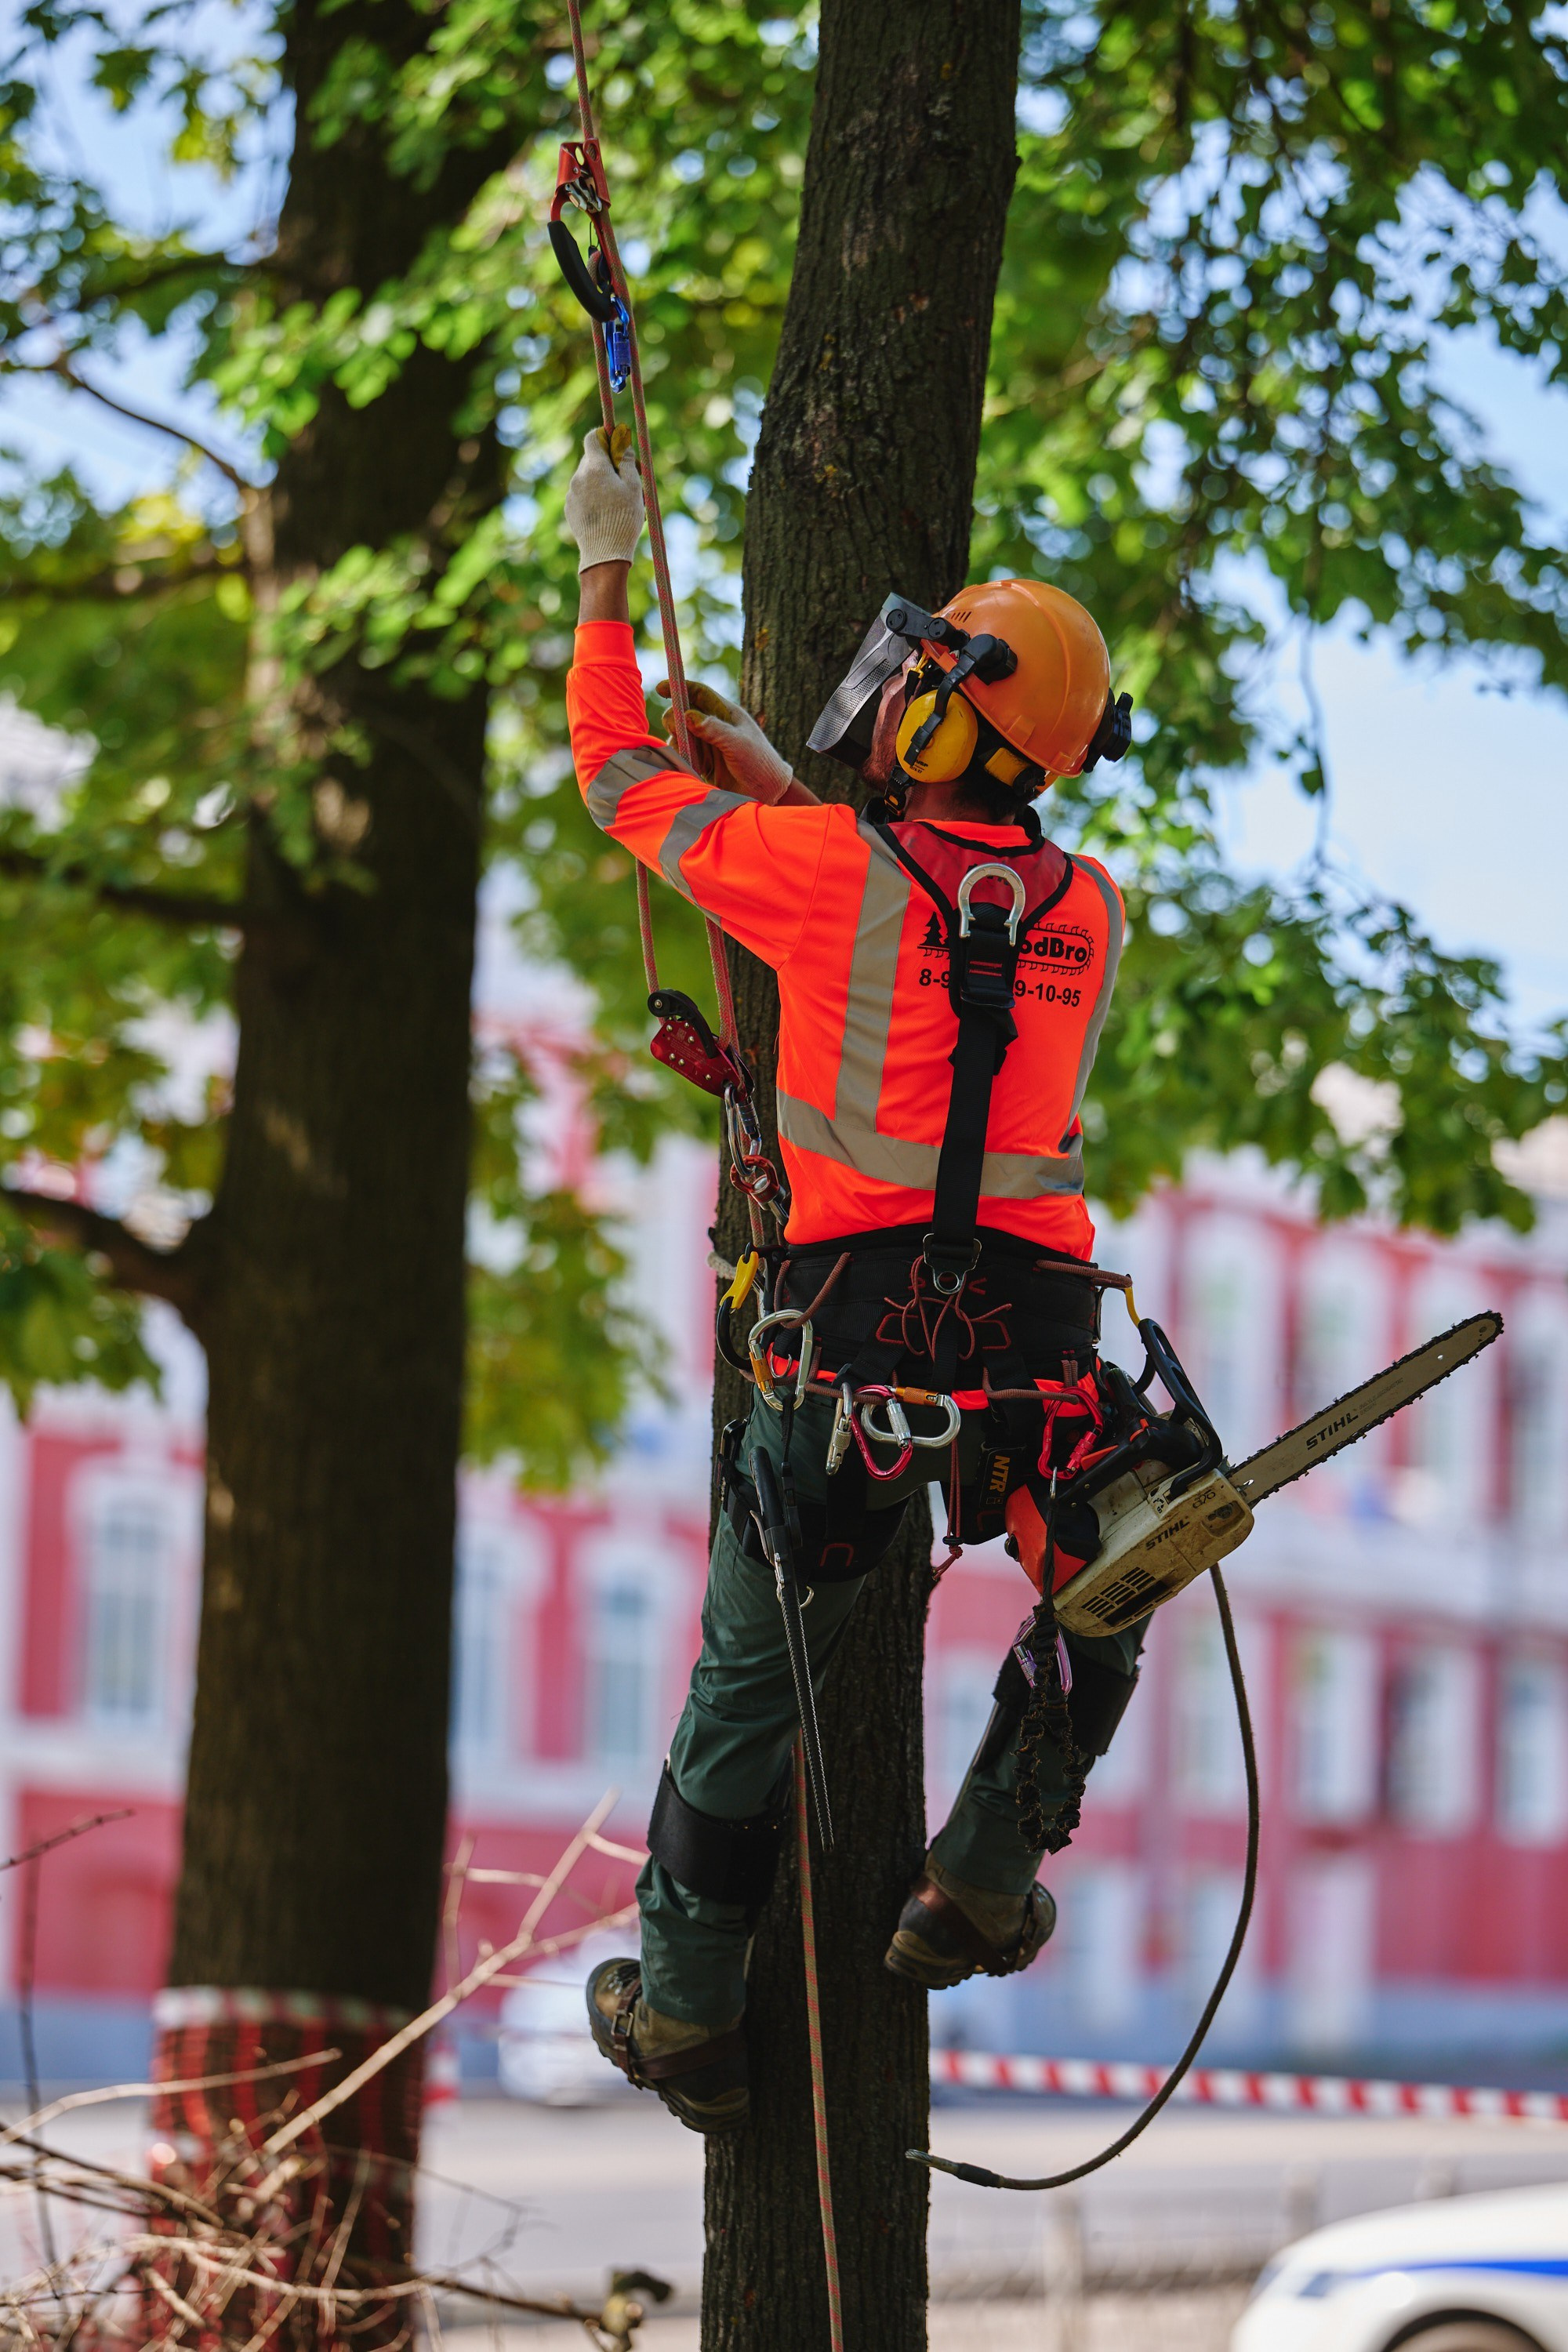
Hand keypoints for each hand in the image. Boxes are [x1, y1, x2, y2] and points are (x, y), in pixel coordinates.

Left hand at [563, 424, 644, 572]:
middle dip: (606, 462)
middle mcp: (578, 477)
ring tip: (618, 501)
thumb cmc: (624, 520)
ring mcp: (571, 494)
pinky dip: (592, 496)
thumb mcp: (633, 488)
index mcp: (595, 468)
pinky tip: (606, 513)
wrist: (604, 554)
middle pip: (590, 458)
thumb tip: (622, 445)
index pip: (593, 437)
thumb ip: (626, 462)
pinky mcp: (569, 509)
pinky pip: (581, 494)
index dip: (604, 436)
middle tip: (625, 477)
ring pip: (586, 478)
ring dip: (600, 481)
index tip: (616, 444)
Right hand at [657, 678, 793, 803]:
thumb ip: (713, 729)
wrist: (768, 794)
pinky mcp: (704, 763)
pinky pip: (684, 756)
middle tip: (676, 733)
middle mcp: (715, 726)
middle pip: (684, 714)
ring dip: (677, 743)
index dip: (680, 688)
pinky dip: (681, 759)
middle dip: (675, 720)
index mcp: (726, 714)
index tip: (660, 689)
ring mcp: (709, 745)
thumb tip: (687, 715)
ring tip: (688, 756)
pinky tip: (690, 767)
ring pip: (681, 736)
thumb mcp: (737, 743)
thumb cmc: (759, 764)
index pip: (699, 693)